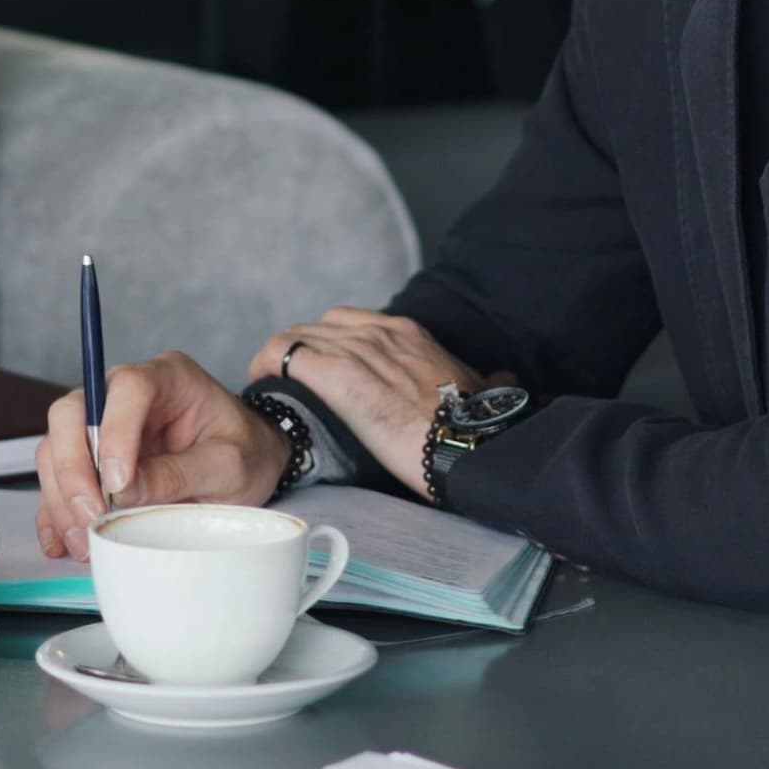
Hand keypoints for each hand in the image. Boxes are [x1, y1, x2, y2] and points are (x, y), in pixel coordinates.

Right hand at [34, 352, 292, 561]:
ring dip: (62, 497)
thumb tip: (126, 493)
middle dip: (73, 469)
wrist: (250, 463)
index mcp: (167, 378)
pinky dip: (56, 511)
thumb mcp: (230, 466)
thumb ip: (182, 474)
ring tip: (82, 543)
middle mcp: (124, 394)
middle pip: (72, 413)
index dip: (114, 432)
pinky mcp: (93, 457)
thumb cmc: (246, 452)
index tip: (118, 484)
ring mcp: (104, 424)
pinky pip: (59, 478)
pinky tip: (60, 542)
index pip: (126, 388)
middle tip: (91, 518)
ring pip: (56, 446)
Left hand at [248, 308, 490, 496]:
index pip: (349, 323)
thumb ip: (486, 378)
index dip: (327, 345)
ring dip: (276, 360)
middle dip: (298, 351)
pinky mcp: (339, 372)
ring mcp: (357, 349)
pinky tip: (262, 386)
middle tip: (286, 380)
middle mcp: (379, 331)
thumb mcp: (483, 389)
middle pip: (317, 326)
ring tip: (269, 385)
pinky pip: (285, 355)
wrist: (473, 444)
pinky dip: (267, 367)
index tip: (319, 369)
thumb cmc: (478, 425)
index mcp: (407, 333)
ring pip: (295, 336)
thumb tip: (505, 377)